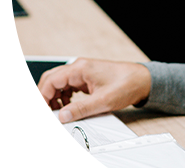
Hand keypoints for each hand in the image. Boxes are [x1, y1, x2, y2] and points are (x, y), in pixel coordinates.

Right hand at [37, 57, 151, 123]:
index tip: (44, 108)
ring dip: (54, 97)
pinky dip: (64, 96)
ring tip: (57, 112)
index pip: (51, 80)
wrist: (141, 80)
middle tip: (49, 111)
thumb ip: (80, 109)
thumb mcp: (103, 101)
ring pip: (59, 82)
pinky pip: (69, 85)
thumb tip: (62, 116)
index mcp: (80, 68)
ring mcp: (83, 72)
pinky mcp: (87, 78)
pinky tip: (68, 106)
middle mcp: (79, 67)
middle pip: (52, 79)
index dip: (42, 96)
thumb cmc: (126, 84)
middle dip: (45, 96)